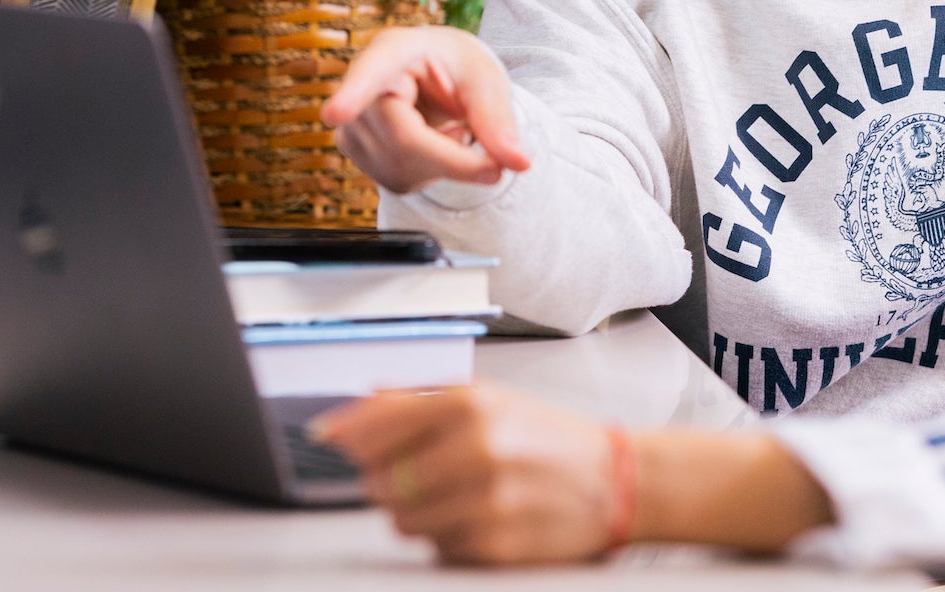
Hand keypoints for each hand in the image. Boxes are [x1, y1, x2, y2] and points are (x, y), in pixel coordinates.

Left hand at [309, 386, 620, 564]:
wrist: (618, 481)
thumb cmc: (549, 438)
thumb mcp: (490, 398)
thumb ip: (419, 399)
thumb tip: (356, 407)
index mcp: (472, 402)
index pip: (378, 423)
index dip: (345, 433)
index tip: (327, 439)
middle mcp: (477, 446)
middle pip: (381, 479)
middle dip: (385, 480)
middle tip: (411, 474)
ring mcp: (486, 498)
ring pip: (403, 519)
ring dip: (414, 512)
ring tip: (451, 497)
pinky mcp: (494, 543)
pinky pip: (437, 547)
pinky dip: (446, 536)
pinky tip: (476, 518)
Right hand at [319, 26, 530, 191]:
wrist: (438, 77)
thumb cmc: (459, 68)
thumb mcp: (486, 81)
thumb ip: (499, 121)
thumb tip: (518, 162)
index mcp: (395, 49)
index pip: (373, 70)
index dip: (354, 93)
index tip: (335, 113)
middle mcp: (362, 81)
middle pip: (402, 139)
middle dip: (453, 159)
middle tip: (493, 163)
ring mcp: (352, 119)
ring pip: (398, 166)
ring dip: (442, 167)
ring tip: (450, 132)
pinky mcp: (353, 148)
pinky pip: (395, 179)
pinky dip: (427, 174)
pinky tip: (431, 146)